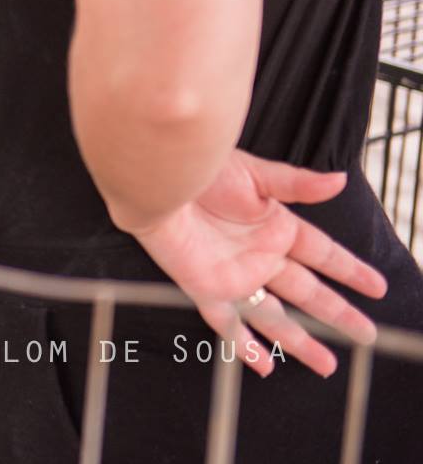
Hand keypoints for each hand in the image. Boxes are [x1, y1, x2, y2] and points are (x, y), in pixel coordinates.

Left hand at [129, 150, 384, 376]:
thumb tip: (338, 181)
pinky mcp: (206, 287)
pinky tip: (263, 366)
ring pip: (275, 316)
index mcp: (276, 227)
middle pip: (308, 291)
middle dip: (338, 313)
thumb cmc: (201, 169)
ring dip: (300, 340)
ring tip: (328, 366)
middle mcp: (260, 256)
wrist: (157, 181)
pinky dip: (244, 345)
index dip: (350, 270)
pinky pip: (228, 323)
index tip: (378, 287)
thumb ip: (296, 183)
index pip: (323, 255)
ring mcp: (236, 275)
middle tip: (367, 334)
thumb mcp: (255, 174)